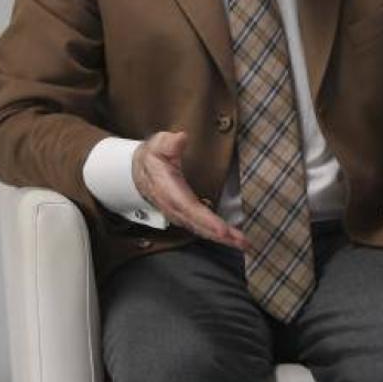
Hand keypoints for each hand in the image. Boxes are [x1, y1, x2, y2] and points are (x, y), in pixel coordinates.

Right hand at [132, 130, 248, 249]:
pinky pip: (201, 228)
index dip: (207, 221)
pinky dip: (216, 235)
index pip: (191, 209)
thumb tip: (181, 138)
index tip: (223, 230)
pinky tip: (231, 239)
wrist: (140, 170)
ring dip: (223, 239)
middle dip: (222, 236)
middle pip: (200, 225)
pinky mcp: (184, 216)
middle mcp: (175, 208)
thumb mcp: (159, 144)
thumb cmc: (154, 157)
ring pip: (202, 230)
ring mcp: (179, 214)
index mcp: (171, 191)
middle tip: (243, 242)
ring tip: (243, 244)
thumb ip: (169, 143)